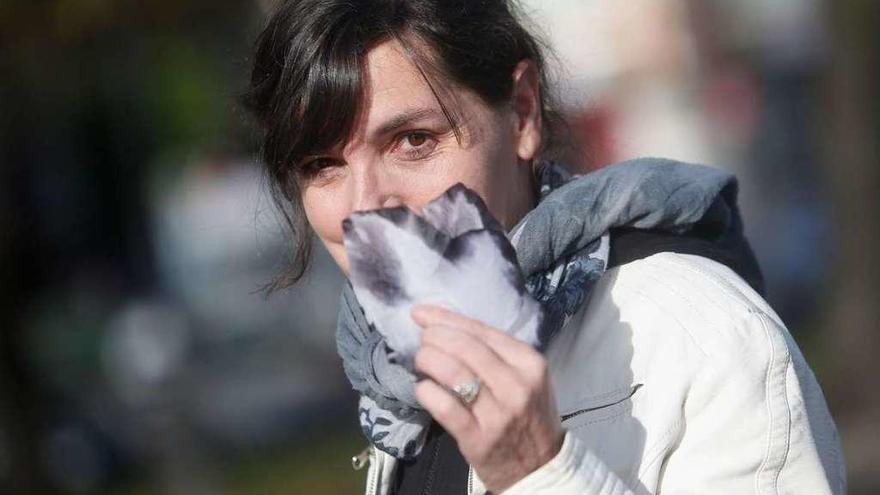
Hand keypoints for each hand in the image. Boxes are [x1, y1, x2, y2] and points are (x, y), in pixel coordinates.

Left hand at [411, 304, 563, 493]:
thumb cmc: (528, 415)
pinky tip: (422, 389)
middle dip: (434, 337)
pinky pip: (445, 407)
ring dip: (428, 360)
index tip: (421, 313)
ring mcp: (498, 413)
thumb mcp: (525, 377)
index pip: (481, 331)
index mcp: (528, 362)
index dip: (446, 319)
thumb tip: (447, 327)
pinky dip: (427, 392)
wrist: (540, 466)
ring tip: (421, 360)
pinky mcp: (478, 438)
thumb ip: (495, 353)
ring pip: (453, 372)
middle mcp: (516, 385)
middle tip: (422, 341)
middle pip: (464, 347)